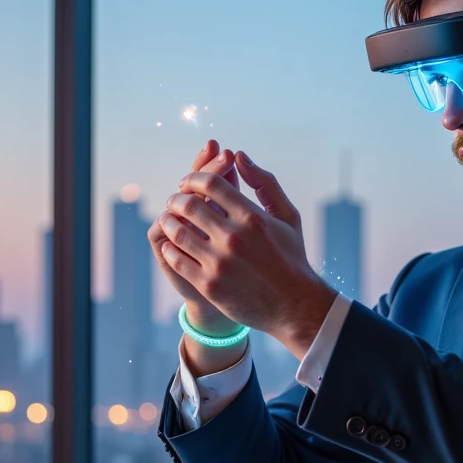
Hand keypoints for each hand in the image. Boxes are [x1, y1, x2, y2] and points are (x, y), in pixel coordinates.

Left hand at [156, 151, 336, 357]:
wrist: (294, 307)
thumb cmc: (292, 258)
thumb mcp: (287, 217)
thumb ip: (265, 183)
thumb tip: (239, 156)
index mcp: (252, 217)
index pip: (210, 184)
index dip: (193, 178)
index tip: (187, 183)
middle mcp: (234, 237)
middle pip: (189, 204)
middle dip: (176, 198)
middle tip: (174, 201)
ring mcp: (220, 263)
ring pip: (178, 231)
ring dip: (167, 221)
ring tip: (168, 220)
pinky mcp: (210, 285)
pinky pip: (177, 259)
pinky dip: (169, 248)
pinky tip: (171, 245)